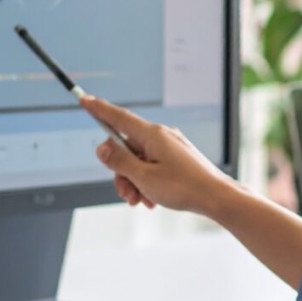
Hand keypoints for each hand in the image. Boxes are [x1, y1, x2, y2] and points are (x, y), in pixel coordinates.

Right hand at [81, 94, 237, 216]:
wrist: (217, 198)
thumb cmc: (184, 187)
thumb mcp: (144, 177)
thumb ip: (119, 161)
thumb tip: (102, 147)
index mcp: (153, 135)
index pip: (119, 117)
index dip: (99, 109)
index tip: (84, 99)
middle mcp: (162, 136)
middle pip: (127, 148)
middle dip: (121, 172)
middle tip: (126, 194)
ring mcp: (171, 146)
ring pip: (139, 160)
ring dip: (134, 181)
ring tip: (141, 201)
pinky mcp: (178, 158)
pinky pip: (154, 166)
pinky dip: (148, 182)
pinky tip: (153, 199)